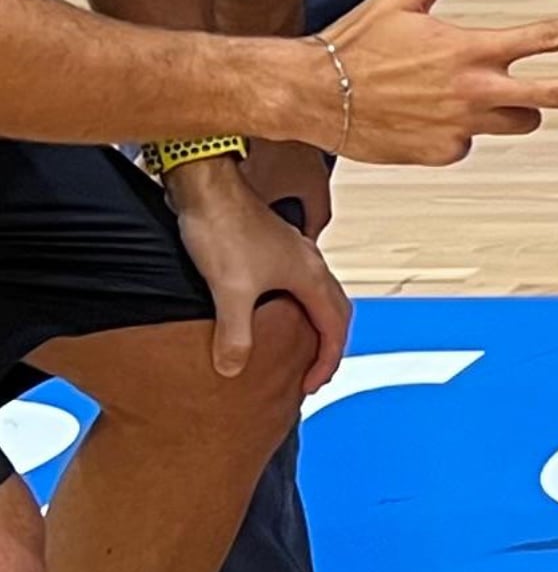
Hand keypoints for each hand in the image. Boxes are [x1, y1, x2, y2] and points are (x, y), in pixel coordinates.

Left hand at [165, 154, 351, 388]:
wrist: (207, 186)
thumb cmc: (223, 228)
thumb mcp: (229, 290)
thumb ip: (236, 333)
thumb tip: (233, 369)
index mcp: (310, 276)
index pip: (334, 327)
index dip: (326, 361)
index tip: (310, 385)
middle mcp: (310, 264)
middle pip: (336, 312)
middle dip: (328, 346)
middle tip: (311, 374)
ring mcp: (293, 253)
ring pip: (319, 296)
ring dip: (315, 325)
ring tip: (297, 348)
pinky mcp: (274, 246)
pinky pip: (299, 284)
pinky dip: (298, 307)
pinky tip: (274, 312)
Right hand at [315, 0, 557, 164]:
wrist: (308, 96)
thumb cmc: (354, 42)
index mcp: (471, 49)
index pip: (548, 37)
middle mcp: (475, 91)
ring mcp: (463, 126)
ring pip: (519, 118)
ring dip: (512, 105)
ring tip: (464, 89)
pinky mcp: (444, 153)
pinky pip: (472, 139)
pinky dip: (460, 127)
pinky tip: (421, 113)